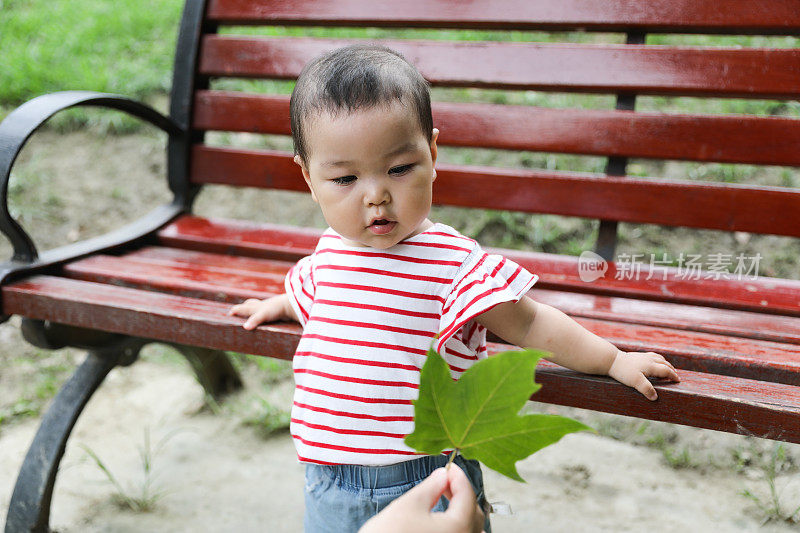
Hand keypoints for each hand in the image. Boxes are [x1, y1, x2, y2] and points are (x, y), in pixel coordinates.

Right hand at [228, 294, 293, 328]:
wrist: (292, 305)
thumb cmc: (277, 308)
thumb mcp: (263, 315)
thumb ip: (254, 320)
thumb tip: (245, 327)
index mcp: (256, 307)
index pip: (244, 308)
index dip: (236, 310)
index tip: (230, 313)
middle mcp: (262, 306)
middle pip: (250, 305)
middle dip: (243, 307)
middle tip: (237, 310)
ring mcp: (270, 307)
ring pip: (259, 307)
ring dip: (253, 308)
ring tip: (250, 312)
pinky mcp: (277, 311)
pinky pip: (268, 312)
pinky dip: (264, 314)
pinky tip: (267, 317)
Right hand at [359, 465, 484, 532]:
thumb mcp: (410, 504)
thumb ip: (431, 487)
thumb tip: (443, 475)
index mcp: (458, 527)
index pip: (467, 494)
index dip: (458, 476)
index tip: (449, 466)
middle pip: (473, 512)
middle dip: (461, 492)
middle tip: (445, 479)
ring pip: (471, 528)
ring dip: (462, 511)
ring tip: (446, 498)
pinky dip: (458, 526)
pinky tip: (445, 521)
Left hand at [607, 350, 679, 400]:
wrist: (611, 360)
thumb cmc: (623, 371)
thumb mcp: (636, 382)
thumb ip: (647, 389)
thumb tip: (655, 397)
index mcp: (651, 365)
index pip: (666, 370)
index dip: (673, 376)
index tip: (678, 380)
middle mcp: (648, 359)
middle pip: (664, 363)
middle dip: (671, 369)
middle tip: (675, 375)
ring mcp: (642, 356)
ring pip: (658, 357)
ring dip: (664, 363)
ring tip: (667, 367)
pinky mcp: (636, 355)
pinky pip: (650, 355)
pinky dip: (656, 358)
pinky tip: (652, 361)